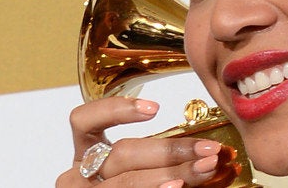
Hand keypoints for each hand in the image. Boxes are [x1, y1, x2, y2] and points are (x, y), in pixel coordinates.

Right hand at [56, 96, 223, 186]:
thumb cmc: (139, 184)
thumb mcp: (144, 167)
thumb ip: (163, 156)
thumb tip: (208, 148)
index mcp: (87, 154)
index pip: (84, 121)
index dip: (115, 109)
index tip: (155, 108)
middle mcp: (79, 174)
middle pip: (121, 153)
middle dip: (170, 150)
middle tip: (207, 148)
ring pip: (127, 180)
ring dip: (172, 172)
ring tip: (204, 167)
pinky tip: (177, 187)